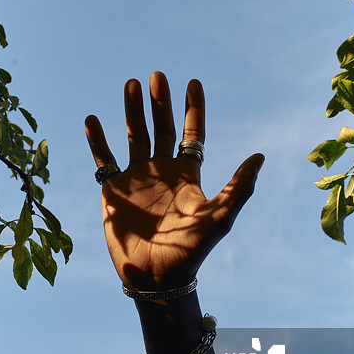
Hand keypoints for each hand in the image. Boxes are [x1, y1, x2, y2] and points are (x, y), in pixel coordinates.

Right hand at [84, 72, 263, 290]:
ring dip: (131, 111)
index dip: (193, 108)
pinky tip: (92, 119)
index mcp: (187, 173)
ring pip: (134, 136)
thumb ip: (239, 186)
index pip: (192, 133)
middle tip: (157, 76)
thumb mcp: (219, 217)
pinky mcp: (113, 190)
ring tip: (130, 84)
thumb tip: (261, 155)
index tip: (193, 82)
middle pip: (162, 127)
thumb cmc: (190, 250)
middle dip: (160, 102)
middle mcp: (161, 170)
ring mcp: (136, 178)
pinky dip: (97, 140)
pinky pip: (103, 159)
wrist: (155, 277)